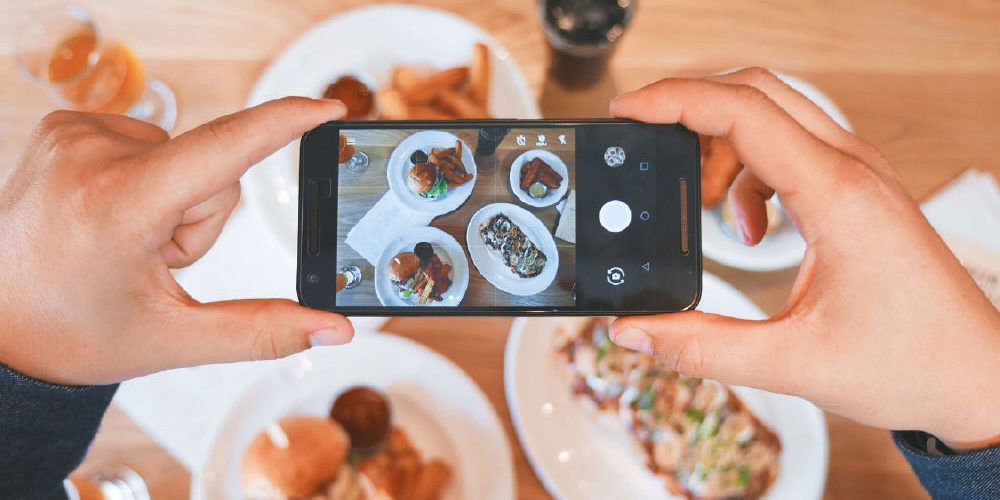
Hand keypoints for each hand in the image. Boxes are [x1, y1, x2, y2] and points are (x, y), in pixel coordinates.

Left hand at [0, 98, 353, 385]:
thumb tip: (333, 330)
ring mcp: (73, 134)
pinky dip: (146, 180)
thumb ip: (263, 331)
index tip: (327, 107)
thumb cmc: (72, 332)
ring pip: (182, 156)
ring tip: (125, 241)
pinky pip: (148, 143)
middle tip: (152, 260)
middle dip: (201, 218)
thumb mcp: (173, 339)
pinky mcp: (65, 126)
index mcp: (119, 206)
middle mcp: (91, 155)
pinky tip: (110, 215)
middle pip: (211, 169)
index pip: (224, 150)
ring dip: (173, 200)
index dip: (284, 124)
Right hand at [609, 68, 999, 449]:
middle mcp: (852, 170)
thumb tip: (636, 330)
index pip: (743, 112)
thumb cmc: (912, 363)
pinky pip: (790, 149)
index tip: (628, 111)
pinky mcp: (858, 191)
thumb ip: (702, 348)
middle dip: (690, 106)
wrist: (976, 377)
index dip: (674, 101)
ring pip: (773, 115)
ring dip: (721, 143)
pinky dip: (749, 173)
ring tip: (699, 203)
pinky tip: (750, 227)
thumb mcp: (792, 363)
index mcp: (837, 196)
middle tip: (644, 137)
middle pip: (756, 92)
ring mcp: (859, 175)